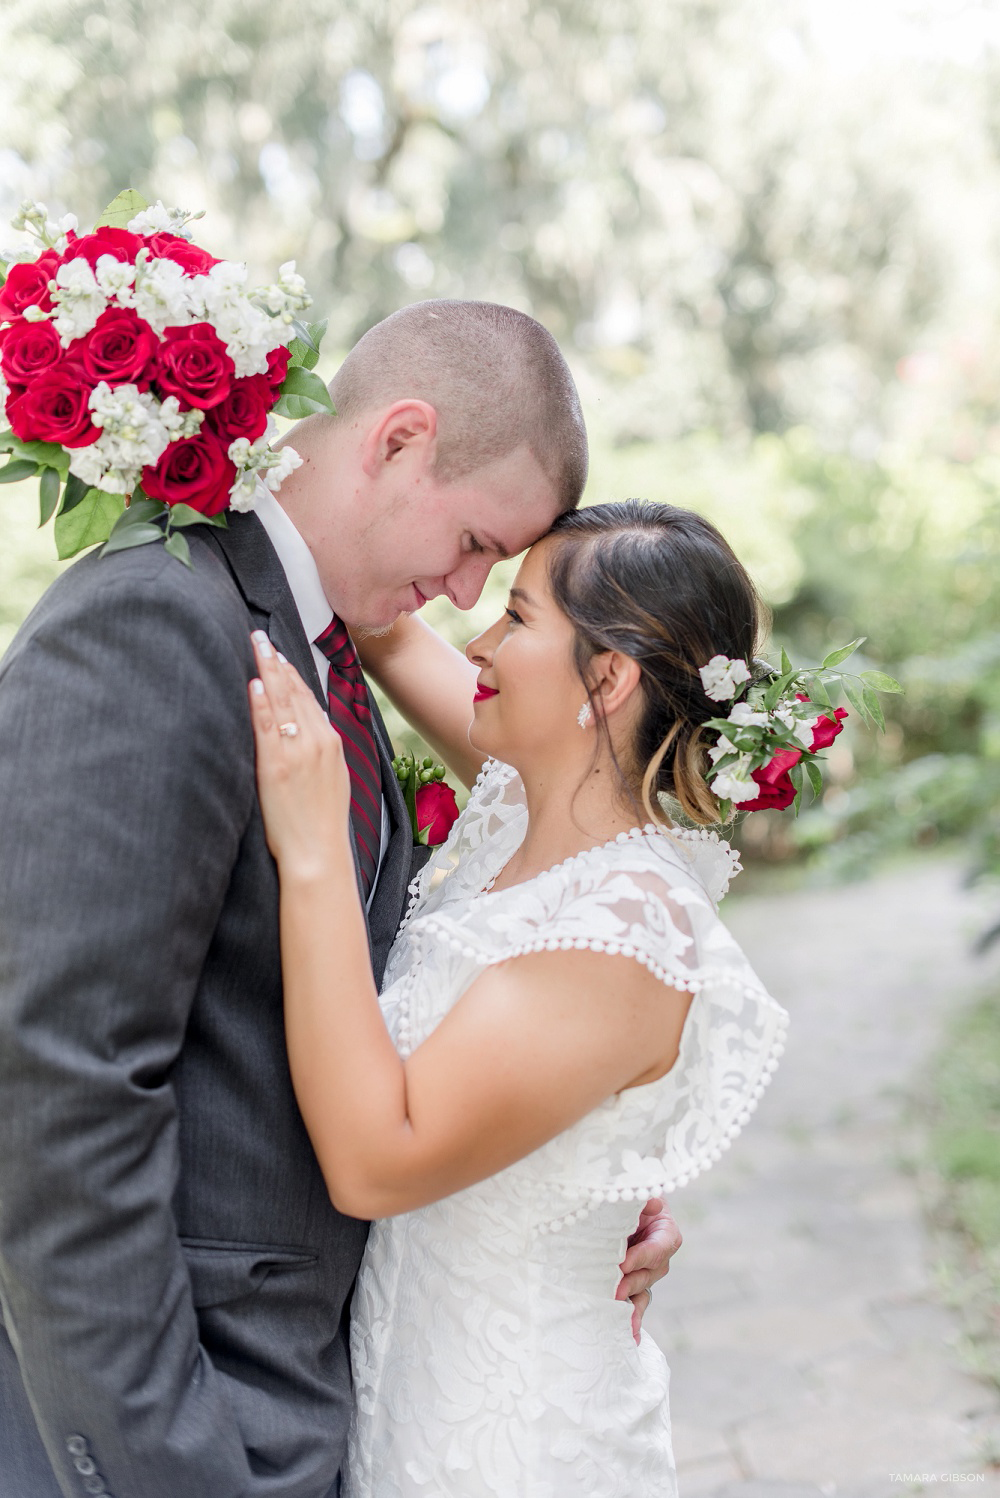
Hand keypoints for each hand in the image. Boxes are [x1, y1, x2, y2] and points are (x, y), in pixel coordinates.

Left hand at [248, 632, 351, 875]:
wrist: (318, 853)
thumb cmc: (321, 823)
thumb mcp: (332, 779)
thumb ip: (319, 751)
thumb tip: (304, 730)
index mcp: (331, 744)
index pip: (308, 698)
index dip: (291, 674)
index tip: (278, 654)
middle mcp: (317, 742)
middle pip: (294, 693)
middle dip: (276, 661)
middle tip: (260, 636)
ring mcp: (297, 752)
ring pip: (281, 703)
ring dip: (267, 671)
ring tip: (254, 646)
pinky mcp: (276, 766)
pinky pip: (267, 727)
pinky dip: (261, 703)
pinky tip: (254, 684)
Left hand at [615, 1197, 681, 1344]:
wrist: (608, 1204)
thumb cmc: (623, 1193)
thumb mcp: (633, 1191)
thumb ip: (642, 1196)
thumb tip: (653, 1202)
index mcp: (665, 1231)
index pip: (660, 1246)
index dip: (642, 1256)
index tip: (622, 1263)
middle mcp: (658, 1256)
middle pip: (651, 1273)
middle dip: (631, 1283)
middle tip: (613, 1291)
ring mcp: (645, 1273)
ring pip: (643, 1293)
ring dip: (633, 1309)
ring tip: (623, 1325)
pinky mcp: (631, 1285)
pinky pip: (634, 1304)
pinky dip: (632, 1320)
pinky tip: (628, 1338)